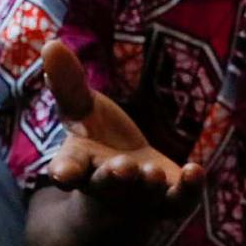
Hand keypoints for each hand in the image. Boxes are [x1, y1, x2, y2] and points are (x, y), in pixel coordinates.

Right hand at [41, 40, 200, 208]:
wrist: (127, 186)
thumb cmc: (98, 141)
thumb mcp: (81, 110)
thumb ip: (68, 84)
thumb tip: (50, 44)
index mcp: (80, 165)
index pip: (69, 169)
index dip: (66, 172)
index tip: (63, 175)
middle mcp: (107, 186)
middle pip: (107, 183)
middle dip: (114, 176)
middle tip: (123, 168)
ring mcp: (139, 198)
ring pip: (143, 193)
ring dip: (149, 183)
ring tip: (153, 174)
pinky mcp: (170, 202)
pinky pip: (180, 199)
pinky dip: (188, 188)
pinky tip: (194, 170)